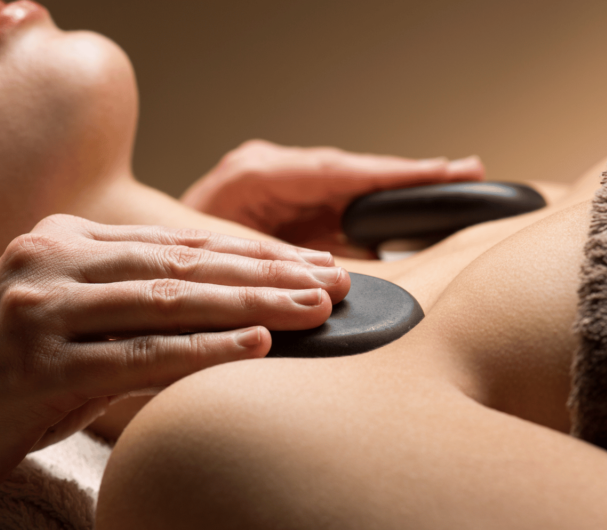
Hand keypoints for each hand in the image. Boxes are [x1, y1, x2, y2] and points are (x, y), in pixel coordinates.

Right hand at [0, 214, 347, 514]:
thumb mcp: (65, 324)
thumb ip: (128, 304)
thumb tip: (228, 314)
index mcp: (63, 242)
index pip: (179, 246)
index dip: (252, 256)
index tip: (312, 267)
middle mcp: (52, 262)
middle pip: (185, 265)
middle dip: (269, 274)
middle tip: (336, 283)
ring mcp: (41, 312)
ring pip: (170, 301)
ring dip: (253, 306)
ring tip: (316, 310)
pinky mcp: (36, 366)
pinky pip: (138, 356)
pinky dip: (204, 351)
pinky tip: (257, 349)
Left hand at [181, 139, 484, 256]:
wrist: (138, 271)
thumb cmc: (173, 264)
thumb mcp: (223, 260)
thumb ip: (279, 265)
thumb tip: (336, 280)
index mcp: (255, 177)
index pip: (338, 172)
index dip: (393, 175)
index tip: (443, 172)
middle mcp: (271, 175)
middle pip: (353, 175)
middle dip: (409, 176)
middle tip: (468, 172)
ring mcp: (278, 192)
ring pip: (350, 190)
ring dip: (398, 191)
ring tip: (454, 183)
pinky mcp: (284, 213)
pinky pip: (337, 209)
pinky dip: (374, 210)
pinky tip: (411, 212)